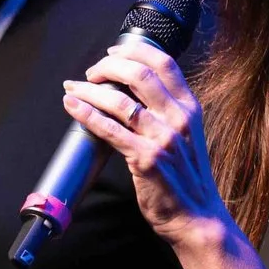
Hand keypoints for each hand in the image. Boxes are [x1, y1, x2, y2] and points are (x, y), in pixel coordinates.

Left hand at [62, 41, 229, 246]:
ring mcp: (162, 138)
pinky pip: (109, 130)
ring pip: (119, 101)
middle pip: (139, 74)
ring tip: (72, 88)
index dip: (134, 51)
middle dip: (107, 67)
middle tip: (90, 72)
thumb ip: (166, 112)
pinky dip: (87, 114)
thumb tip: (131, 91)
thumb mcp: (185, 136)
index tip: (112, 52)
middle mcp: (178, 118)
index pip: (164, 63)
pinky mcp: (145, 159)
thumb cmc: (185, 178)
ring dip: (90, 90)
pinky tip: (73, 107)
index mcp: (189, 108)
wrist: (195, 217)